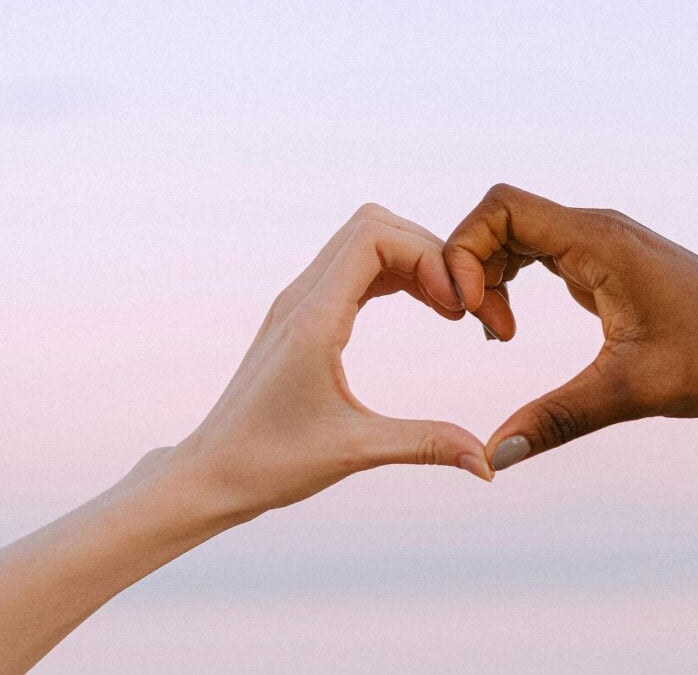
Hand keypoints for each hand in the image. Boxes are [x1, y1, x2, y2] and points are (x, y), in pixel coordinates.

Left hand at [181, 202, 491, 518]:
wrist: (210, 473)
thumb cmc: (269, 463)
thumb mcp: (355, 451)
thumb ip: (426, 445)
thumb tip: (487, 462)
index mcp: (313, 318)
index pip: (375, 236)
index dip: (428, 255)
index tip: (459, 305)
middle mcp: (302, 297)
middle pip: (374, 225)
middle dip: (430, 252)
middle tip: (466, 304)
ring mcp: (300, 302)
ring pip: (364, 241)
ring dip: (414, 261)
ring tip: (452, 307)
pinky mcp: (303, 316)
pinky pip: (355, 268)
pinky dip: (396, 275)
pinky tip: (424, 307)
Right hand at [444, 184, 697, 469]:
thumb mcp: (631, 391)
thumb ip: (558, 419)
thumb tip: (495, 456)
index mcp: (599, 242)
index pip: (502, 208)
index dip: (466, 249)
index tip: (470, 311)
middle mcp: (598, 230)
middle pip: (501, 219)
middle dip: (472, 267)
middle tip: (482, 329)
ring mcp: (603, 243)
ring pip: (518, 235)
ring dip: (491, 276)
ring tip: (500, 332)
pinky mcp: (607, 262)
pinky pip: (540, 253)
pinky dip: (513, 282)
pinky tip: (514, 327)